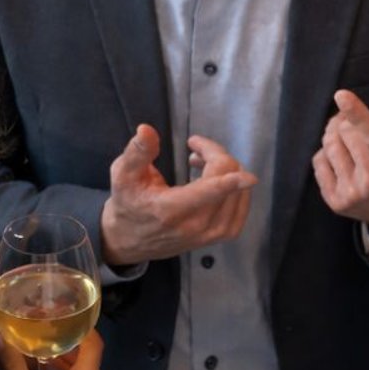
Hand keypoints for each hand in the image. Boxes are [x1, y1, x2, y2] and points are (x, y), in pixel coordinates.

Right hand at [99, 126, 256, 267]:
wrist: (129, 240)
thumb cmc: (127, 203)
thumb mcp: (123, 175)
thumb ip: (137, 152)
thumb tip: (146, 130)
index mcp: (171, 209)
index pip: (210, 192)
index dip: (231, 180)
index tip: (245, 173)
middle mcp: (195, 225)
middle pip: (227, 182)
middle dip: (215, 155)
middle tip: (194, 150)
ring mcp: (209, 234)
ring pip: (239, 194)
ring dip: (227, 171)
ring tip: (202, 164)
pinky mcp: (218, 236)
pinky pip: (241, 209)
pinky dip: (237, 190)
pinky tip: (220, 180)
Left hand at [312, 92, 368, 236]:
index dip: (358, 115)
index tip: (341, 95)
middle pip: (346, 133)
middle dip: (348, 121)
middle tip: (357, 122)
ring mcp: (352, 195)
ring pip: (330, 145)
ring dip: (336, 134)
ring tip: (350, 136)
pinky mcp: (336, 202)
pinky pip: (319, 162)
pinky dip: (327, 153)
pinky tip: (345, 157)